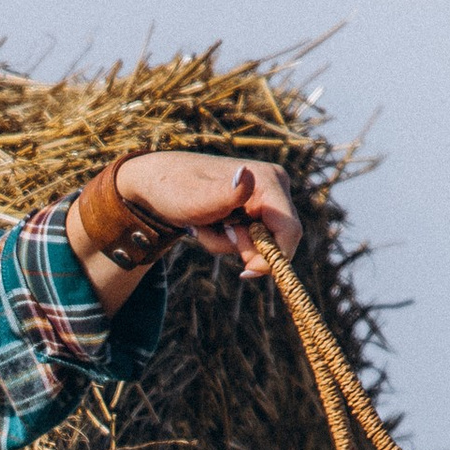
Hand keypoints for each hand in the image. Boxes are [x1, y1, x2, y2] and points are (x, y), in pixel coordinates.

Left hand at [121, 152, 300, 272]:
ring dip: (229, 245)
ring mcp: (267, 199)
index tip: (245, 272)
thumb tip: (245, 177)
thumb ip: (223, 196)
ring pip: (261, 244)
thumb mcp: (194, 199)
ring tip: (203, 226)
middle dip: (241, 248)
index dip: (273, 258)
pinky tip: (210, 225)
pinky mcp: (257, 210)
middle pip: (277, 241)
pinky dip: (227, 242)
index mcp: (268, 181)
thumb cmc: (173, 189)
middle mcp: (275, 188)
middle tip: (207, 233)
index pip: (290, 231)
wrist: (159, 185)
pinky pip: (251, 241)